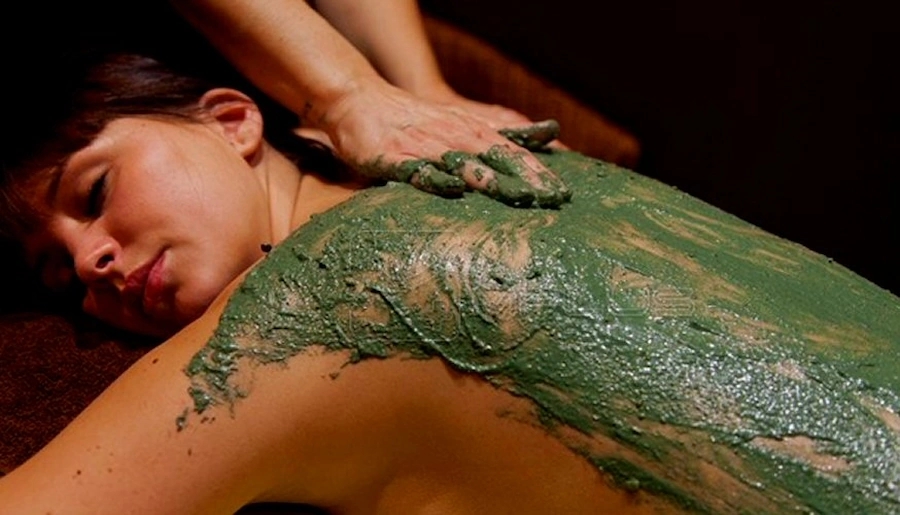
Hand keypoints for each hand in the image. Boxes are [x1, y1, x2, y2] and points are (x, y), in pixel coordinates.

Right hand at [320, 82, 570, 207]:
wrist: (361, 102)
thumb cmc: (416, 120)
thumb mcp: (463, 123)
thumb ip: (500, 134)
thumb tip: (547, 135)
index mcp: (471, 132)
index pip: (513, 152)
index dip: (539, 172)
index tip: (564, 193)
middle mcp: (453, 137)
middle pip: (497, 157)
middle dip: (527, 178)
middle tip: (554, 199)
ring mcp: (425, 147)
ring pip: (464, 163)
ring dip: (492, 180)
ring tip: (518, 196)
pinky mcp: (395, 158)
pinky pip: (419, 170)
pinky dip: (438, 178)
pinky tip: (454, 189)